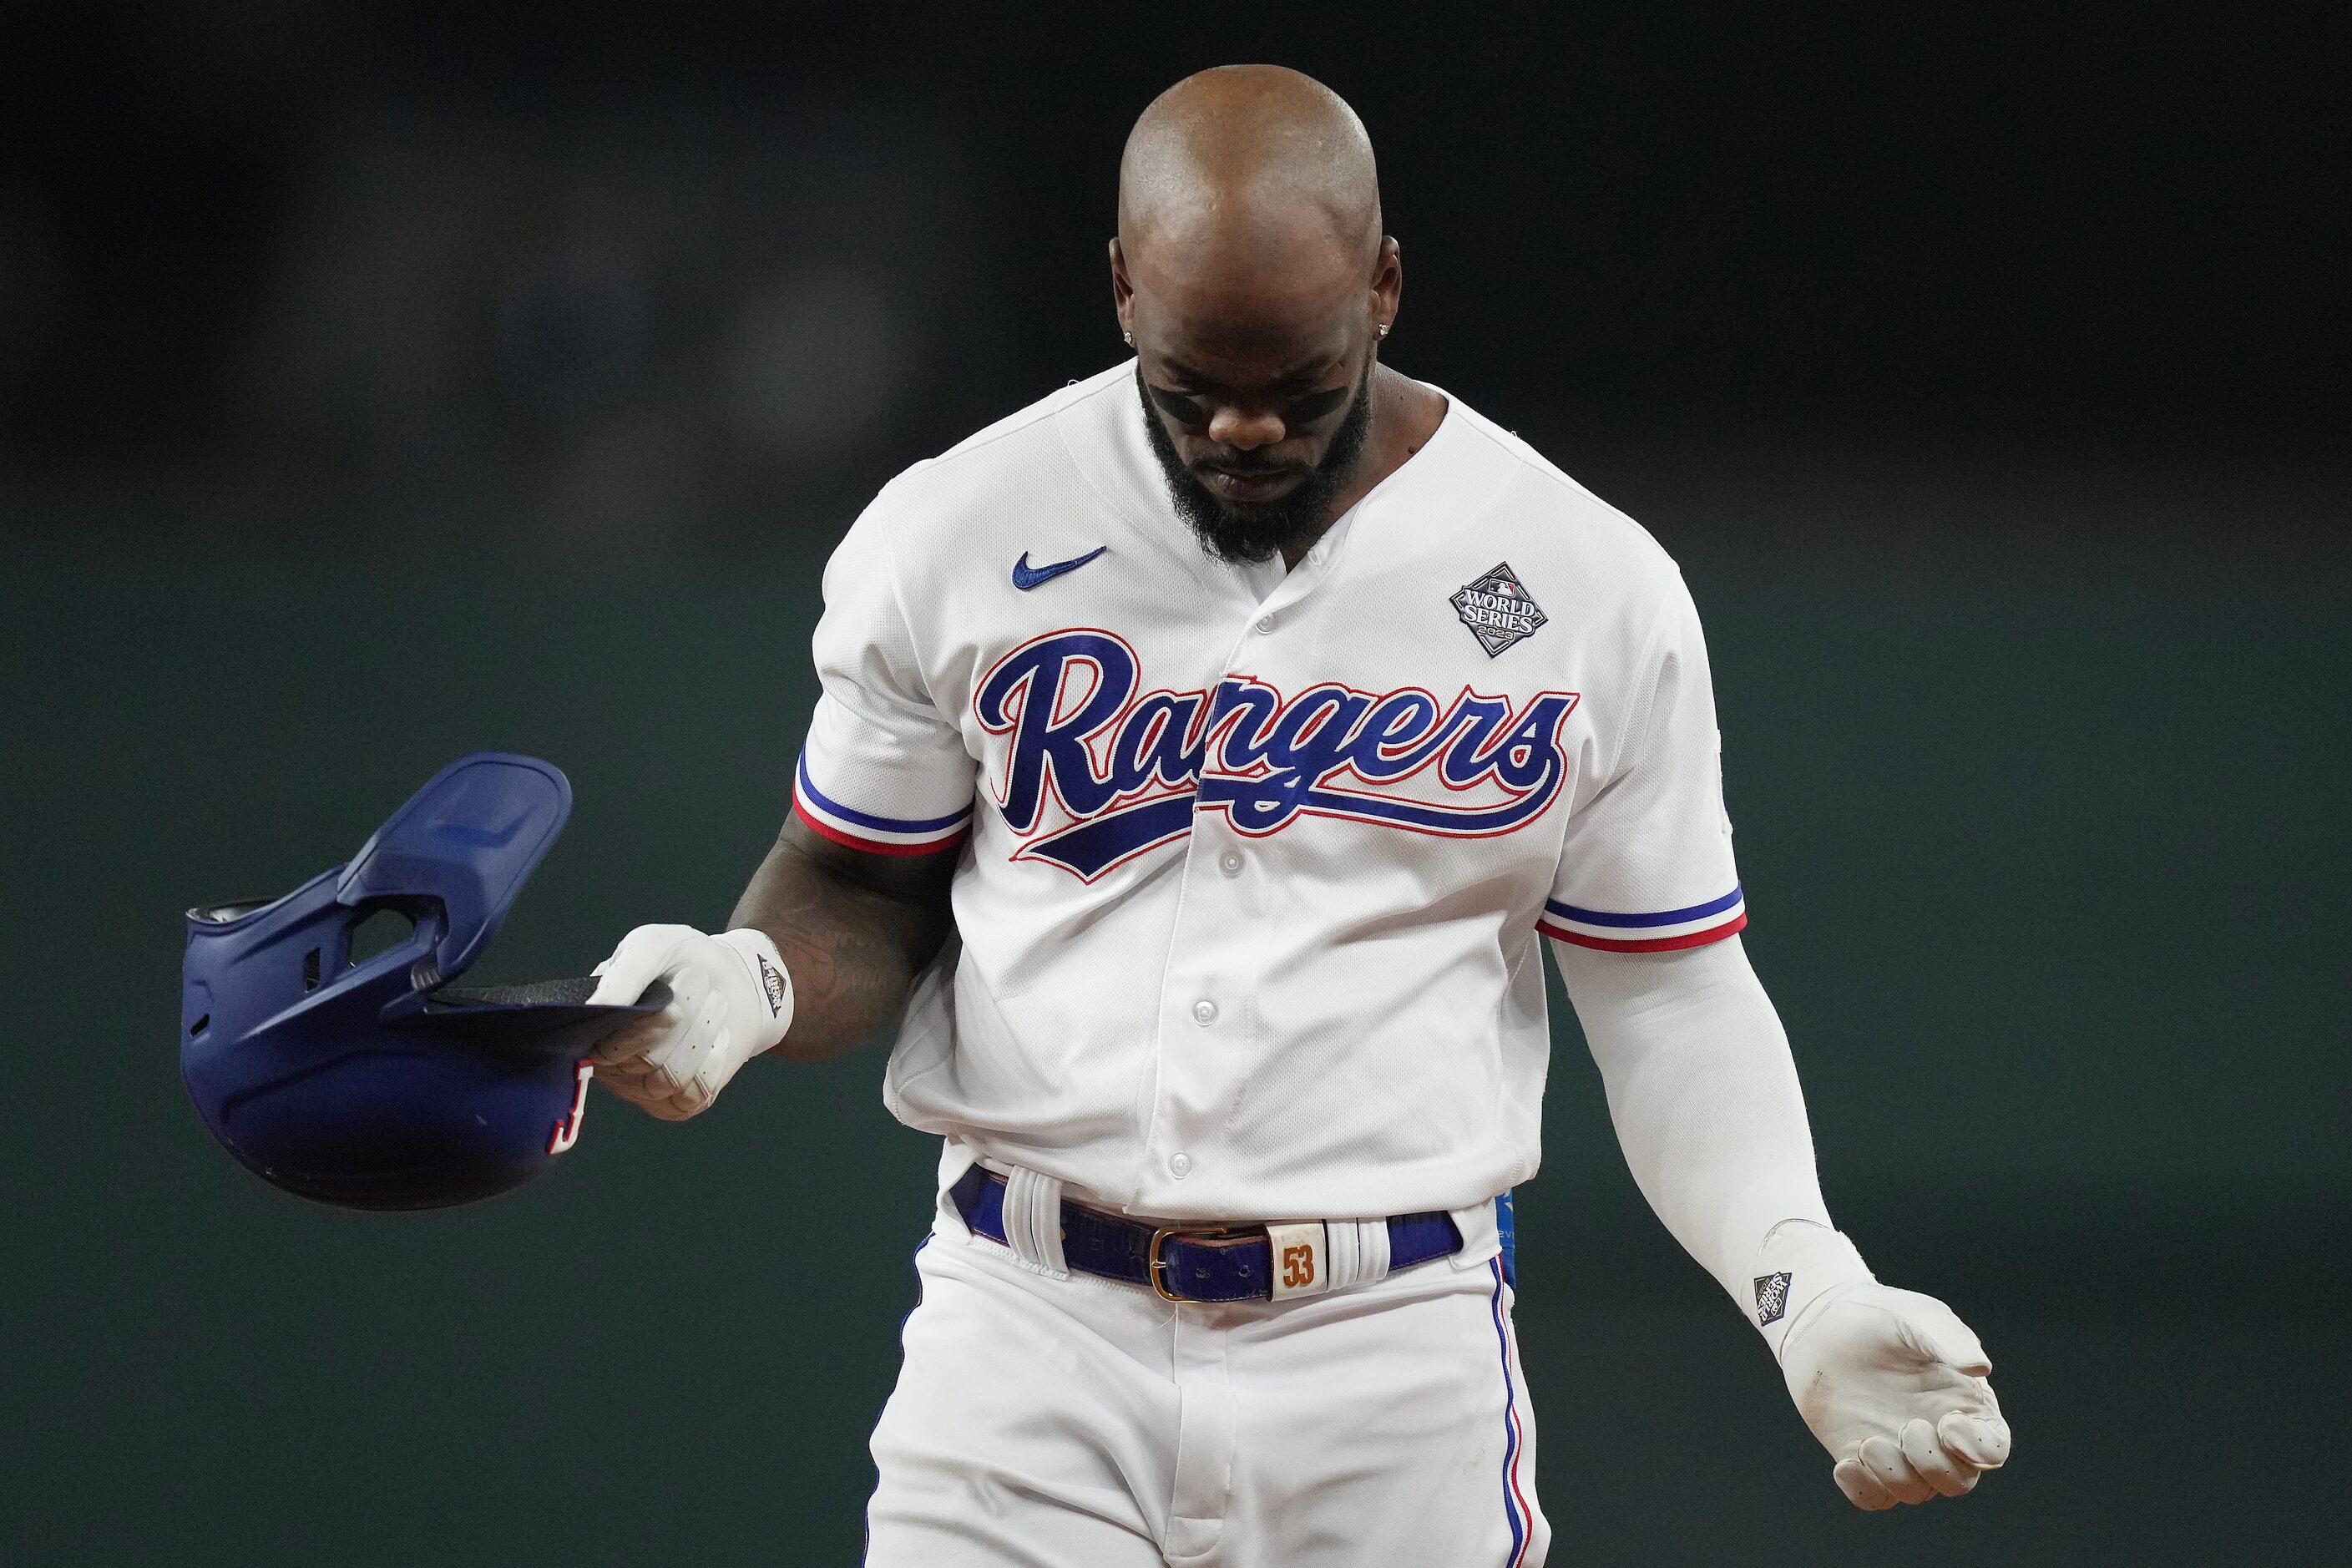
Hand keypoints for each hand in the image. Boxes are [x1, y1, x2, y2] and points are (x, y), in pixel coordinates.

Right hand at [584, 925, 793, 1119]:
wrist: (732, 975)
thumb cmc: (681, 959)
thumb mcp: (651, 947)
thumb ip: (622, 976)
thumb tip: (594, 1007)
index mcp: (595, 1030)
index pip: (607, 1049)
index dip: (643, 1031)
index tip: (673, 1004)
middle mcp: (615, 1067)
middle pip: (646, 1062)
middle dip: (683, 1017)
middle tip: (698, 979)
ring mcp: (647, 1089)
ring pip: (672, 1078)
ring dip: (703, 1032)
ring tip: (714, 1000)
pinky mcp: (682, 1102)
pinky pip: (698, 1091)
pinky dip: (716, 1056)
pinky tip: (718, 1033)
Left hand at [1780, 1280, 2011, 1509]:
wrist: (1826, 1321)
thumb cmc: (1884, 1316)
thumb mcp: (1920, 1317)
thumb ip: (1949, 1340)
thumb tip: (1979, 1366)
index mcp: (1965, 1406)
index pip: (1991, 1449)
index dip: (1979, 1450)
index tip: (1949, 1426)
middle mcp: (1938, 1436)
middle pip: (1957, 1481)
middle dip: (1935, 1467)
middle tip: (1909, 1430)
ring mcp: (1900, 1450)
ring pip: (1914, 1491)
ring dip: (1896, 1477)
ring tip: (1870, 1443)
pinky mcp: (1860, 1457)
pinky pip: (1871, 1496)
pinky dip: (1862, 1490)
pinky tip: (1846, 1464)